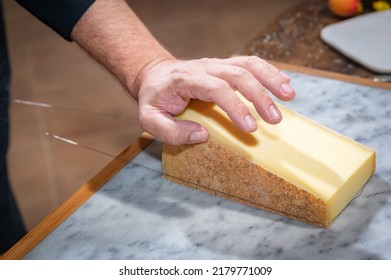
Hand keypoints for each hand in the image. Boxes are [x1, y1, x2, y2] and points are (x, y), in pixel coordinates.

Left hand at [136, 56, 295, 144]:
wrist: (154, 74)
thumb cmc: (154, 98)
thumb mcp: (149, 119)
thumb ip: (171, 131)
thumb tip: (201, 135)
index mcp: (186, 80)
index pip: (216, 89)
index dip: (236, 106)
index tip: (250, 127)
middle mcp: (204, 68)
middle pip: (238, 74)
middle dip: (260, 96)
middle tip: (275, 119)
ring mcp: (216, 64)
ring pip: (248, 64)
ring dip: (271, 78)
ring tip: (290, 95)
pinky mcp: (224, 66)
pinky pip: (249, 63)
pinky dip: (268, 71)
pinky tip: (284, 82)